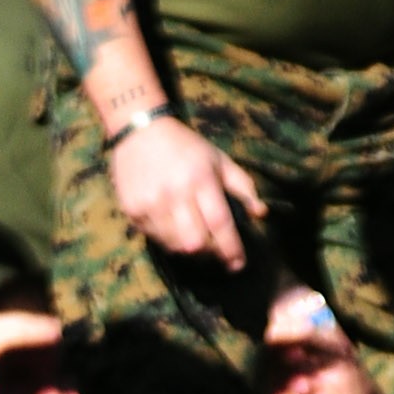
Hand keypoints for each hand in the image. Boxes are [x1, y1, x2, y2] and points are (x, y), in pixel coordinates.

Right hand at [108, 110, 263, 269]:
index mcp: (200, 177)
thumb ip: (243, 186)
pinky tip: (173, 228)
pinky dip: (167, 241)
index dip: (231, 249)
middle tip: (217, 252)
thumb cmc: (186, 147)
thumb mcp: (218, 159)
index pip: (219, 223)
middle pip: (196, 243)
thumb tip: (261, 214)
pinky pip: (155, 239)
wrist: (140, 129)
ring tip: (195, 239)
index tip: (239, 263)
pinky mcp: (133, 209)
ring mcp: (151, 202)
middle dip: (210, 254)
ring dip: (189, 250)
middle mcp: (174, 192)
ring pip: (175, 246)